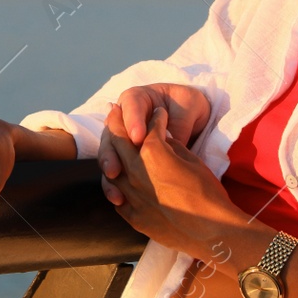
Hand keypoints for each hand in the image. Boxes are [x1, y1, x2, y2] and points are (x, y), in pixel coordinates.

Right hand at [97, 84, 212, 204]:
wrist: (188, 116)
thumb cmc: (187, 107)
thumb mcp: (189, 108)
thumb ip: (178, 124)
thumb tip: (171, 141)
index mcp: (136, 98)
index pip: (131, 107)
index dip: (133, 122)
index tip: (139, 138)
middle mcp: (122, 118)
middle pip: (110, 134)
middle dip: (112, 152)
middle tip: (116, 168)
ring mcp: (120, 139)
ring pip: (108, 154)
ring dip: (109, 169)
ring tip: (115, 184)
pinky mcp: (123, 158)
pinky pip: (113, 171)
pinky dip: (113, 184)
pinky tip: (118, 198)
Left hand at [101, 107, 247, 257]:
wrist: (213, 232)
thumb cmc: (208, 193)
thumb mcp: (193, 160)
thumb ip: (172, 146)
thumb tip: (162, 138)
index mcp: (153, 154)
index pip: (147, 127)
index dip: (155, 118)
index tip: (158, 114)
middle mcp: (135, 172)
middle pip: (119, 142)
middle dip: (117, 123)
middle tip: (116, 112)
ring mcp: (131, 196)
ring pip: (111, 170)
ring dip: (112, 154)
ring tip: (112, 145)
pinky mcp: (133, 216)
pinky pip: (117, 196)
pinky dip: (117, 184)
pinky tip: (119, 180)